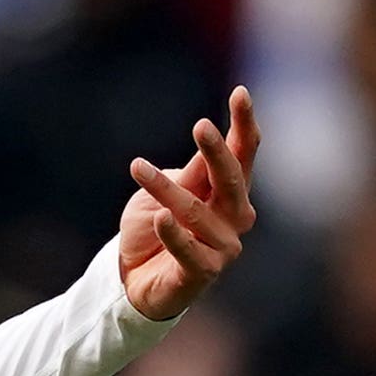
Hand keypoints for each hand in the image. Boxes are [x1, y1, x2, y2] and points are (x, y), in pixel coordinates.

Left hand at [115, 86, 258, 320]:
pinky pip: (188, 251)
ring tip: (139, 169)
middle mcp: (234, 218)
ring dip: (166, 190)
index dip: (244, 125)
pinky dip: (173, 234)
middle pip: (232, 179)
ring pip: (196, 212)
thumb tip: (212, 138)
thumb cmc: (152, 231)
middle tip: (201, 125)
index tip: (240, 93)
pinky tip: (160, 219)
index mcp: (229, 192)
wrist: (132, 282)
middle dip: (218, 152)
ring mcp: (223, 248)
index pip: (243, 154)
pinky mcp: (202, 273)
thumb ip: (191, 174)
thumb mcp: (165, 193)